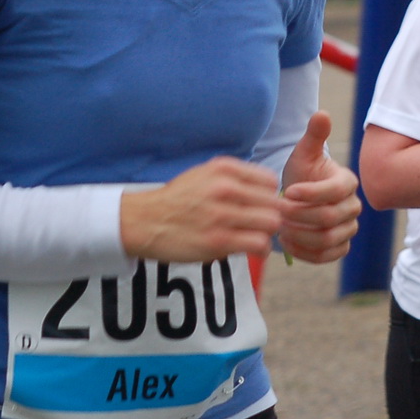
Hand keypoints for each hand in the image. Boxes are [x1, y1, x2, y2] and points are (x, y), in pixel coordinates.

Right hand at [120, 157, 281, 263]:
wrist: (145, 221)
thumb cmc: (178, 199)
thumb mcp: (204, 173)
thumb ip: (235, 178)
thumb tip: (268, 191)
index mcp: (223, 168)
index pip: (270, 181)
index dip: (270, 196)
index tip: (261, 206)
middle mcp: (225, 188)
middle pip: (274, 203)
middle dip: (272, 216)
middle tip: (262, 225)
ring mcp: (222, 215)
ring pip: (271, 223)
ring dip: (268, 233)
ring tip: (258, 237)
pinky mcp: (218, 241)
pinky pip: (258, 244)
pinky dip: (261, 249)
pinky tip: (253, 249)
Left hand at [277, 112, 361, 263]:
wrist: (298, 195)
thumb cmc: (302, 172)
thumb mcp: (304, 152)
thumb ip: (314, 135)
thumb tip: (322, 114)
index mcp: (348, 182)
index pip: (334, 192)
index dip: (310, 194)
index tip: (287, 191)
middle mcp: (353, 207)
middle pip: (329, 218)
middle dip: (299, 216)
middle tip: (278, 211)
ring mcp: (348, 229)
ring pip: (328, 239)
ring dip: (300, 235)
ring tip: (280, 227)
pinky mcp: (340, 247)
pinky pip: (327, 256)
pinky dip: (305, 253)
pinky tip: (286, 243)